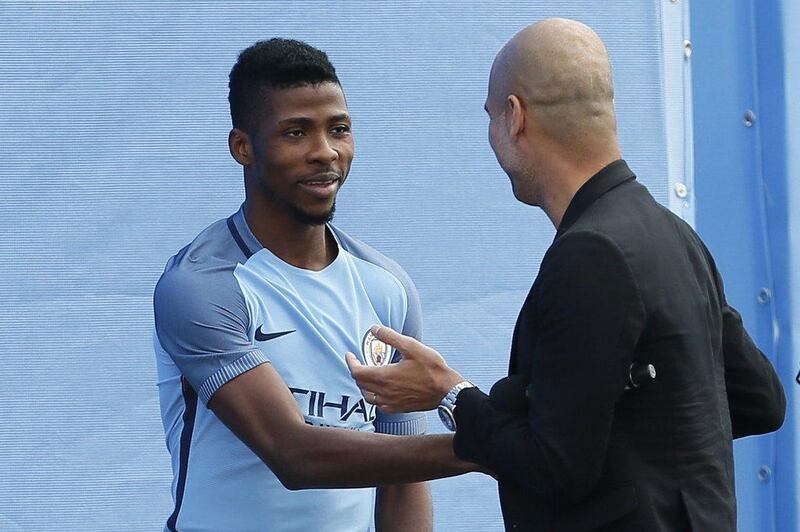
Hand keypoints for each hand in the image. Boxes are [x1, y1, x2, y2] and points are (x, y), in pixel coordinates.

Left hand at [346, 325, 463, 412]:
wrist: (447, 391)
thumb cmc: (432, 369)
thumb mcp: (411, 346)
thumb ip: (390, 337)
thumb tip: (374, 329)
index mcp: (384, 376)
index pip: (357, 372)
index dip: (350, 362)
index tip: (350, 355)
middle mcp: (384, 392)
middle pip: (360, 384)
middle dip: (356, 371)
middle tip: (359, 362)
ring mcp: (391, 403)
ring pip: (368, 396)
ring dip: (364, 385)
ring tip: (369, 375)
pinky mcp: (399, 408)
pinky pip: (379, 405)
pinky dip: (375, 396)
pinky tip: (381, 390)